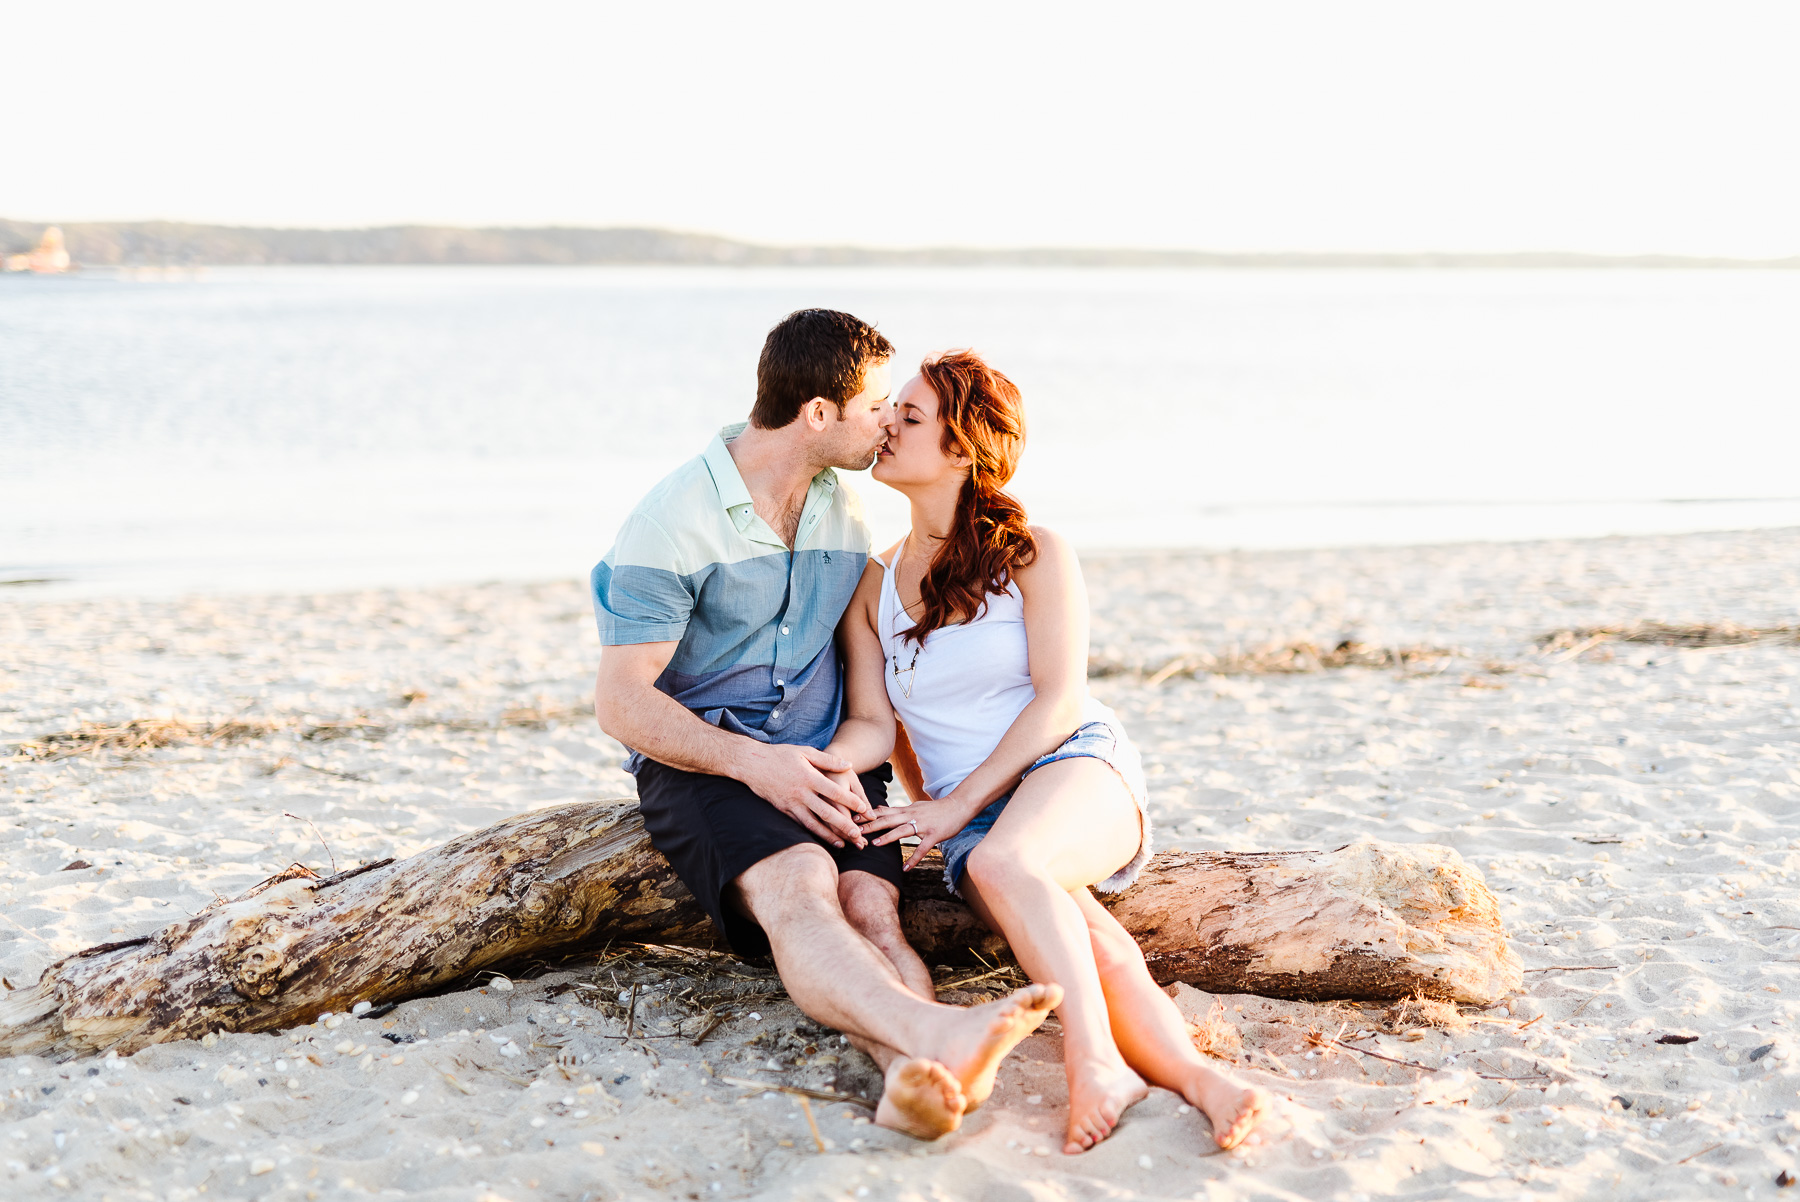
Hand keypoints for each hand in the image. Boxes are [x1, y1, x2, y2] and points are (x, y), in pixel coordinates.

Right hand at [741, 743, 868, 848]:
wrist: (752, 764)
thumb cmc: (781, 755)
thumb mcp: (805, 752)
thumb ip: (828, 760)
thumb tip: (849, 765)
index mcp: (809, 777)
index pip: (834, 792)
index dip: (851, 801)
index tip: (864, 809)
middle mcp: (801, 793)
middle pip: (826, 812)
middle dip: (844, 826)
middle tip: (859, 836)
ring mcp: (791, 804)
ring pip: (813, 824)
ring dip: (829, 835)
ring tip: (843, 844)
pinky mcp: (783, 811)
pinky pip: (800, 825)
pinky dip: (812, 834)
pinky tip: (822, 839)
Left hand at [858, 796, 973, 871]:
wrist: (958, 806)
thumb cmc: (936, 808)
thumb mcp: (915, 806)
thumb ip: (898, 810)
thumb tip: (880, 809)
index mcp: (906, 810)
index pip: (883, 812)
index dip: (867, 815)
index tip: (852, 818)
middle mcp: (912, 816)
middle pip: (888, 820)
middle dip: (871, 825)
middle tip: (855, 830)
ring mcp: (923, 825)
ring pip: (902, 830)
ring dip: (888, 837)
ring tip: (875, 844)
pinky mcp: (933, 835)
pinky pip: (922, 848)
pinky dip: (914, 858)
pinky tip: (906, 868)